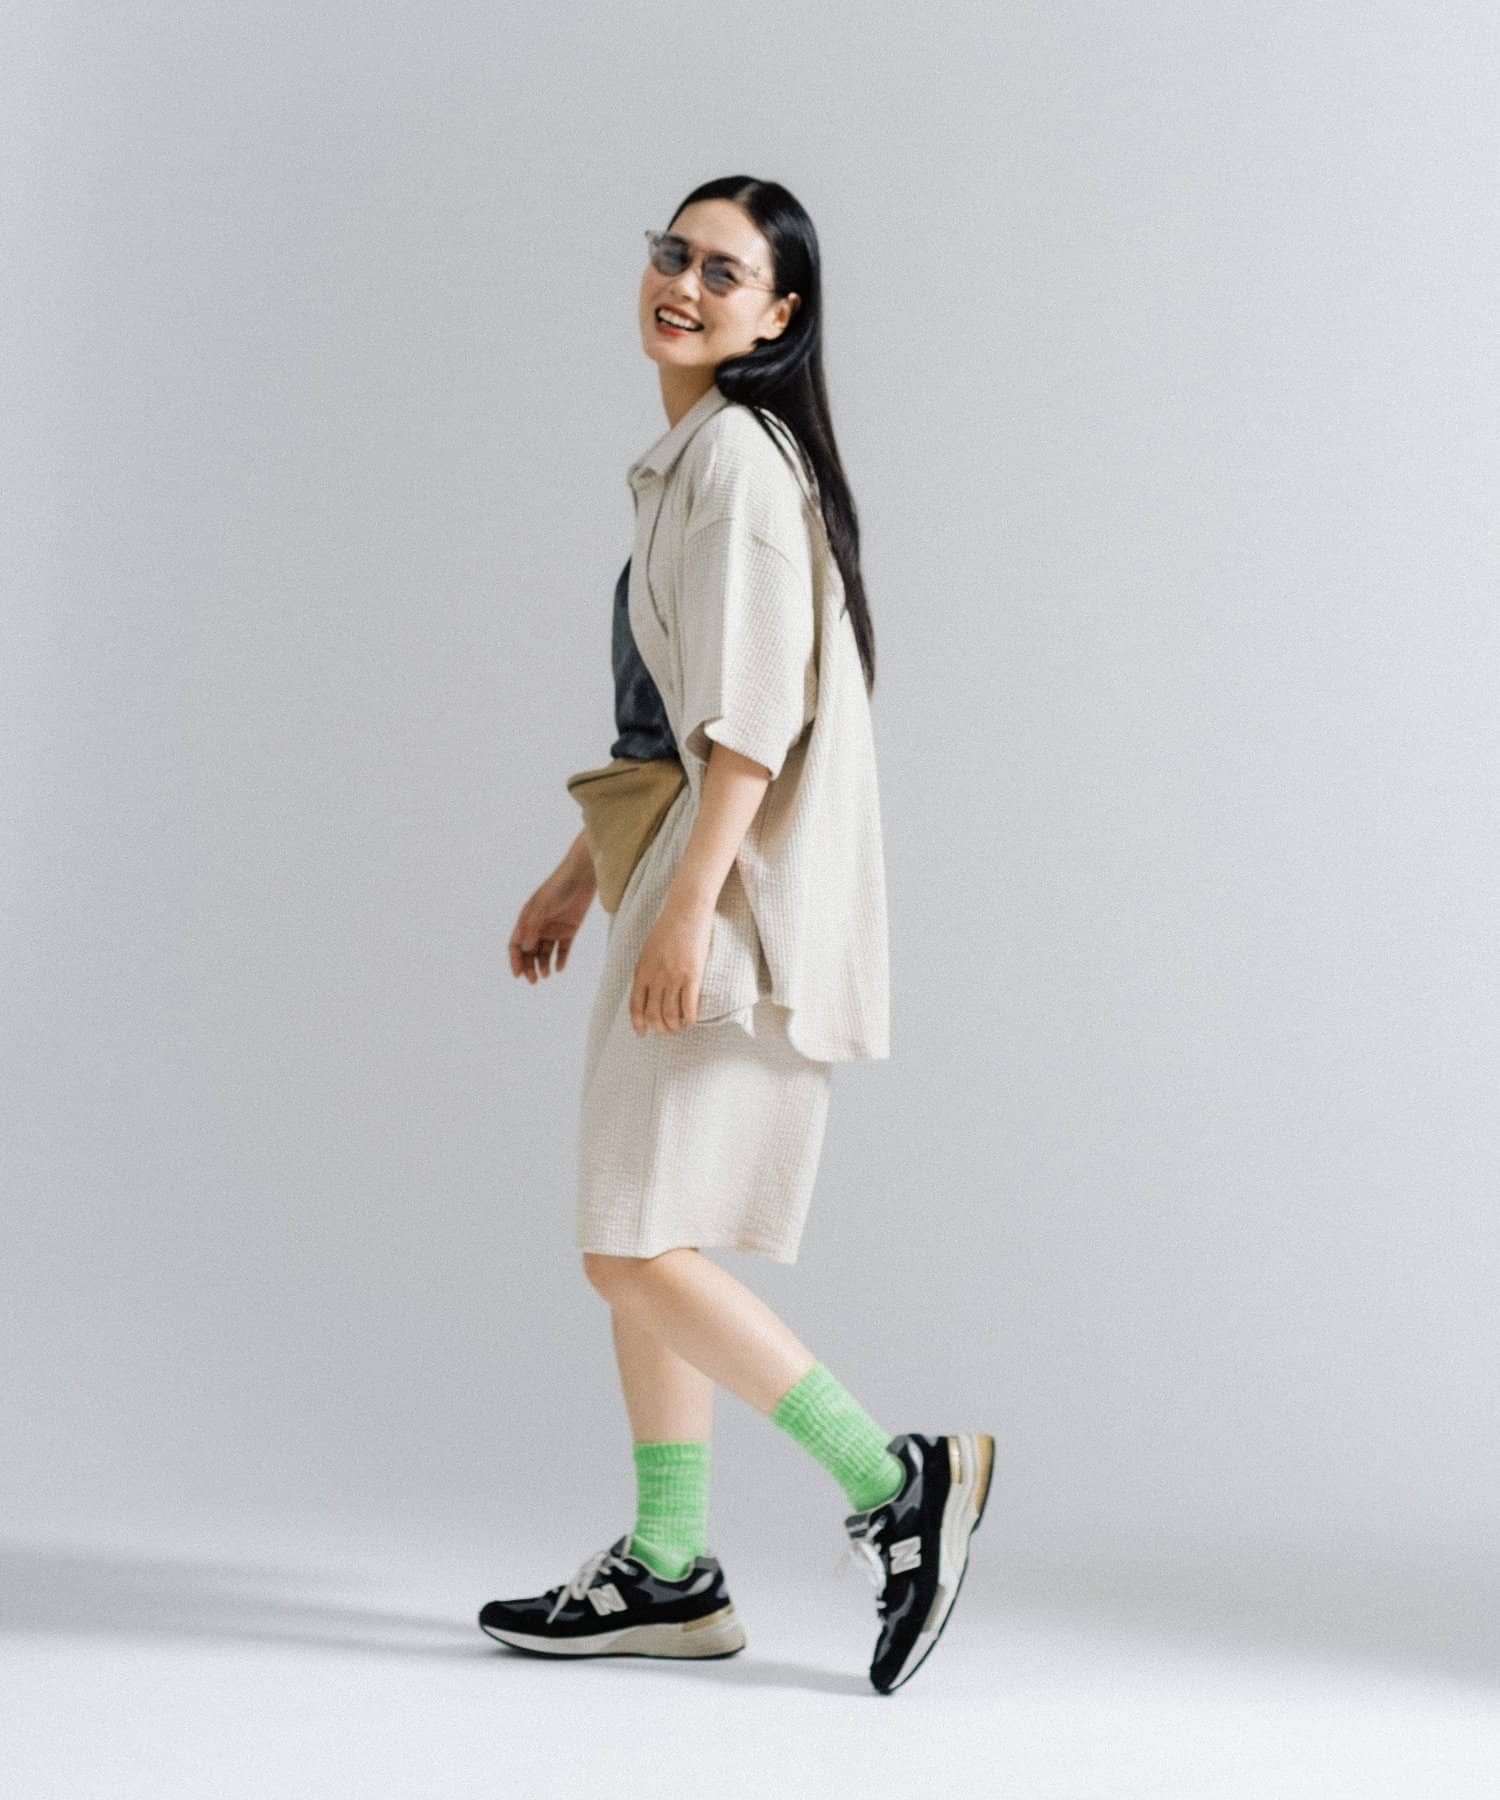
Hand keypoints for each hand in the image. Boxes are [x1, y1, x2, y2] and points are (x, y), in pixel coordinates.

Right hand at [509, 848, 596, 983]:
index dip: (515, 959)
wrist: (583, 875)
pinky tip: (560, 968)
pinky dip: (560, 959)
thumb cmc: (559, 887)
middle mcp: (538, 926)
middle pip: (530, 952)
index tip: (517, 975)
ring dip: (544, 965)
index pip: (516, 944)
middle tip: (534, 981)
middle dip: (530, 967)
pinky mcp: (570, 929)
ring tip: (547, 975)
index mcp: (527, 919)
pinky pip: (563, 949)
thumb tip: (525, 949)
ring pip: (545, 952)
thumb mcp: (543, 907)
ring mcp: (554, 928)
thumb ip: (533, 927)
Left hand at [630, 895, 713, 1034]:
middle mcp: (655, 977)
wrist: (686, 910)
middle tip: (666, 1031)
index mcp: (642, 970)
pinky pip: (689, 1006)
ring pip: (671, 1014)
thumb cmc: (668, 927)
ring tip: (679, 1027)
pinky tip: (692, 1020)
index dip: (638, 1022)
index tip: (642, 1032)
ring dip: (675, 1025)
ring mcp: (674, 977)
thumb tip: (648, 989)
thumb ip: (646, 970)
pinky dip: (690, 1018)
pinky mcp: (692, 975)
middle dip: (659, 1028)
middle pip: (653, 1014)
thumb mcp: (648, 949)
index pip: (635, 1005)